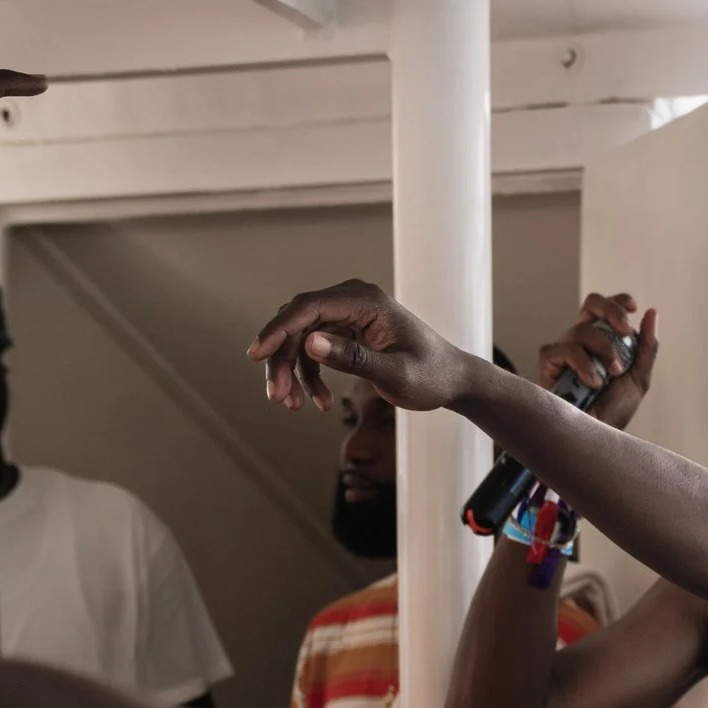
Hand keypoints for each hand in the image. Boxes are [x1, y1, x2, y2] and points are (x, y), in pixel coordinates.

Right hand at [248, 279, 472, 413]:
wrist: (452, 380)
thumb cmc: (431, 376)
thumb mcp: (395, 375)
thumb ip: (353, 358)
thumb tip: (310, 342)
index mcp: (366, 301)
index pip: (308, 308)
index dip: (278, 330)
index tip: (255, 354)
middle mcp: (353, 301)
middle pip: (297, 323)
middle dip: (283, 360)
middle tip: (277, 397)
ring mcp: (348, 315)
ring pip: (301, 338)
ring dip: (293, 372)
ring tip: (293, 406)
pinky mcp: (346, 332)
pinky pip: (314, 350)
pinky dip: (310, 376)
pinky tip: (319, 403)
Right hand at [537, 292, 658, 431]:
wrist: (595, 437)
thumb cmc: (613, 412)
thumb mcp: (638, 379)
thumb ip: (646, 347)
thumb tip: (651, 313)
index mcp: (602, 341)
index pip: (606, 309)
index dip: (618, 301)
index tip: (632, 308)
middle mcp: (582, 341)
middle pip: (591, 304)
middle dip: (611, 311)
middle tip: (625, 332)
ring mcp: (564, 350)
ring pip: (582, 330)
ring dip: (604, 352)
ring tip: (612, 375)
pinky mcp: (549, 363)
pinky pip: (564, 350)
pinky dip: (583, 365)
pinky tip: (592, 383)